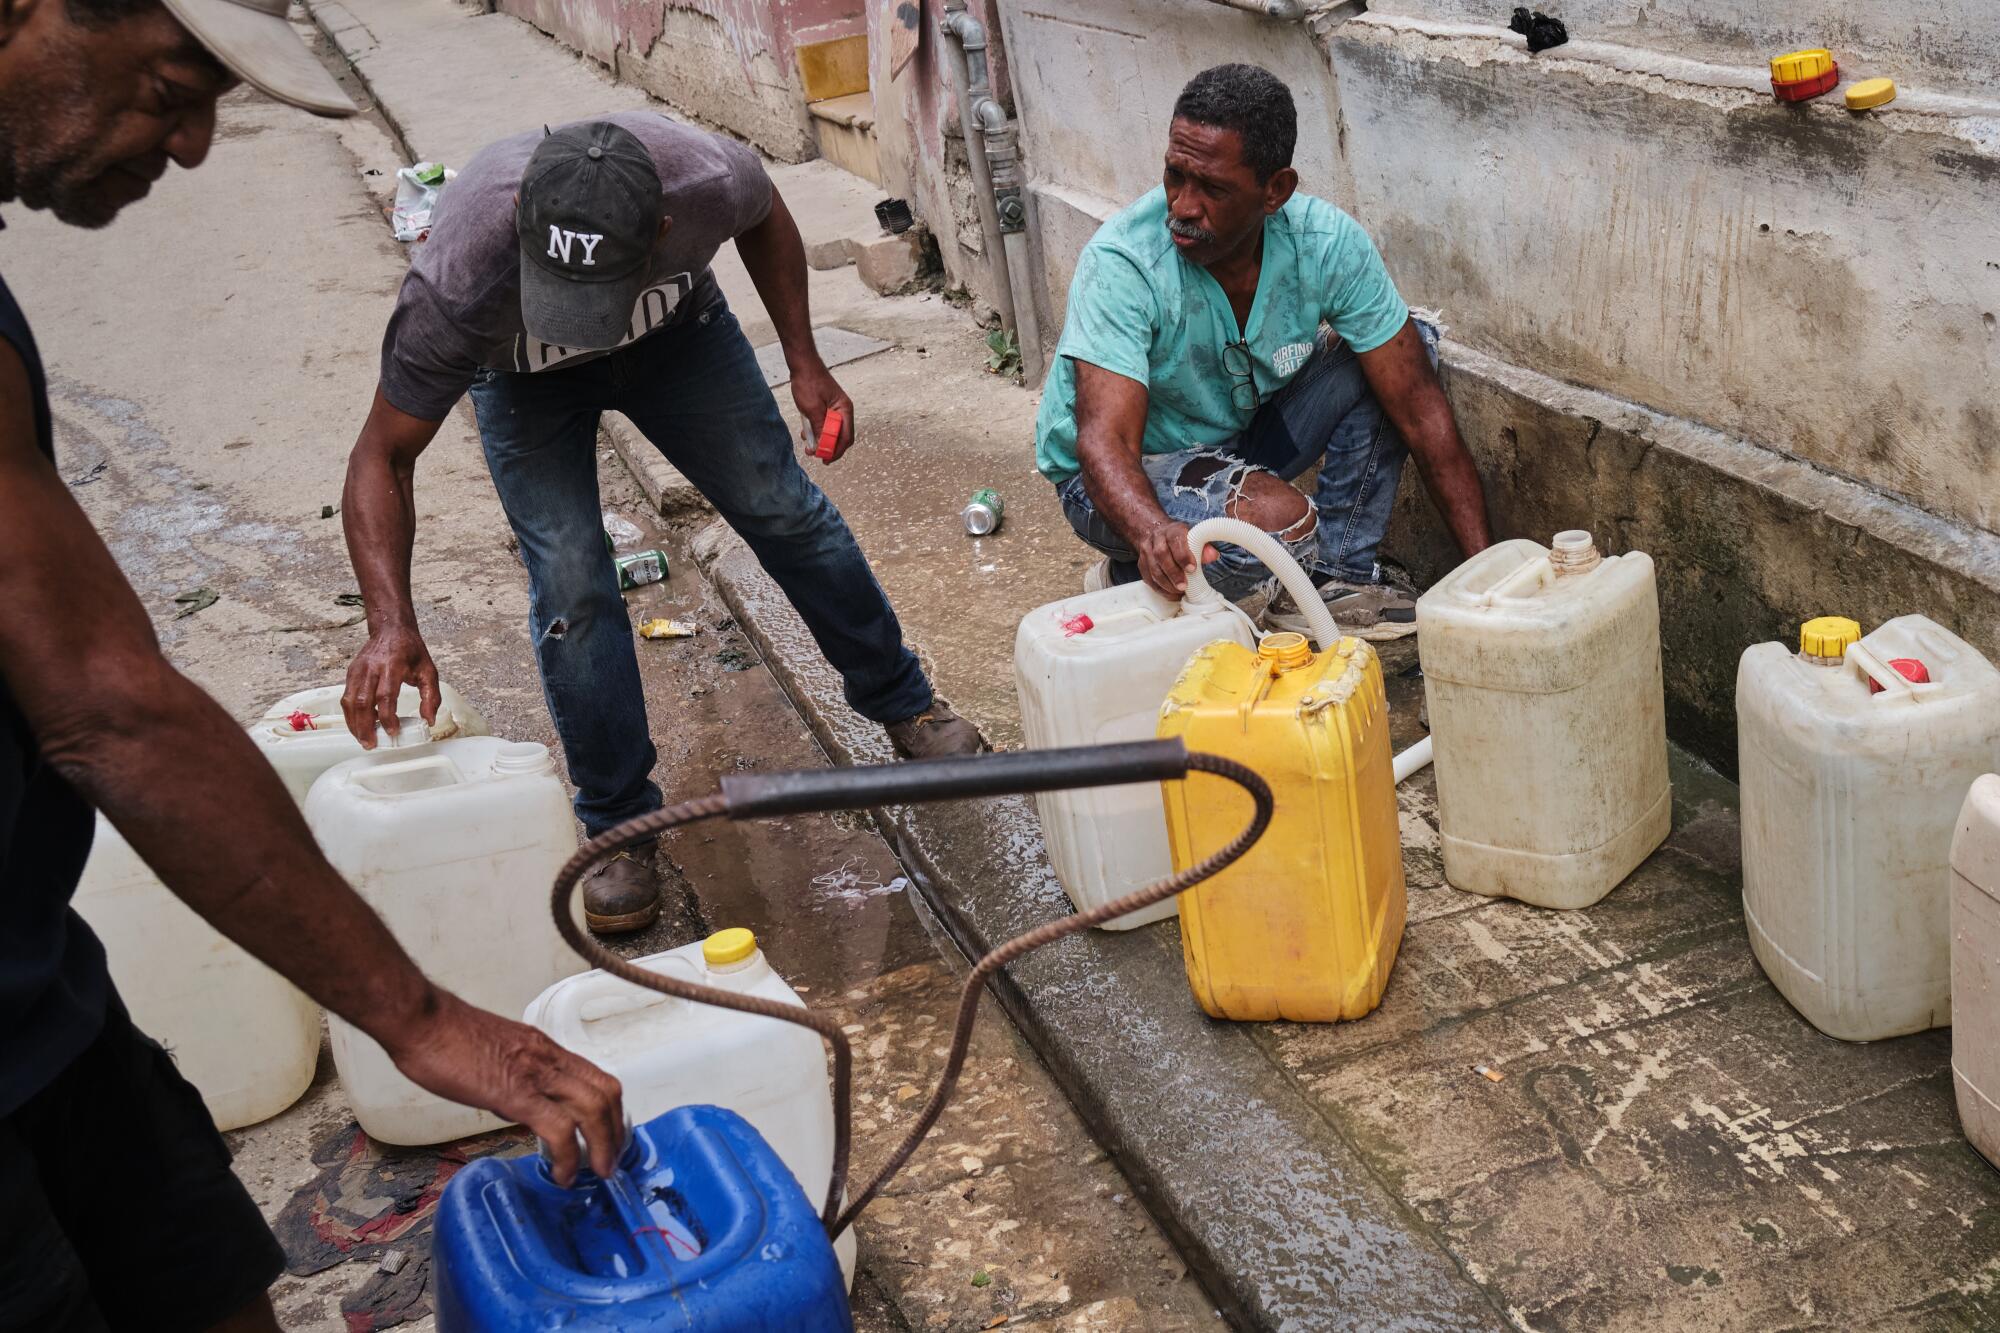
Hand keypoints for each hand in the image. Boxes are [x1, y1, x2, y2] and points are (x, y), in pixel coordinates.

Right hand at [342, 621, 439, 745]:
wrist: (391, 629)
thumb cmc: (411, 651)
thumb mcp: (429, 671)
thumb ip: (431, 697)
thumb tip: (429, 720)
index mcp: (393, 666)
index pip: (385, 695)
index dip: (387, 716)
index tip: (392, 732)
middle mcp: (372, 668)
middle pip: (363, 701)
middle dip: (365, 726)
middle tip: (371, 744)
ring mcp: (358, 670)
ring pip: (350, 701)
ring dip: (354, 723)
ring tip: (363, 739)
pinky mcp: (351, 673)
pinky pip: (347, 697)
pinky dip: (351, 714)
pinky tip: (359, 725)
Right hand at [382, 990, 624, 1184]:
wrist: (422, 1020)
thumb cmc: (446, 1035)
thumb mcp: (496, 1054)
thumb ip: (517, 1077)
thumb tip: (523, 1106)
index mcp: (545, 1049)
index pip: (597, 1077)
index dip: (610, 1110)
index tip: (608, 1136)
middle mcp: (549, 1058)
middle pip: (606, 1093)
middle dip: (616, 1132)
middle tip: (610, 1161)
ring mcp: (535, 1074)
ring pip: (593, 1107)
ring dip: (603, 1146)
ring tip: (598, 1172)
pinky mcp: (515, 1094)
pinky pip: (558, 1128)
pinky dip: (568, 1156)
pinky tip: (561, 1174)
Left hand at [790, 362, 853, 463]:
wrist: (802, 364)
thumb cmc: (809, 382)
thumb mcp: (812, 408)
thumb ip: (820, 428)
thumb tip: (823, 446)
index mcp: (845, 410)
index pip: (846, 437)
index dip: (836, 451)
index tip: (825, 459)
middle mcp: (843, 410)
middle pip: (841, 436)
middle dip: (829, 448)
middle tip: (816, 455)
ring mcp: (835, 409)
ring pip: (832, 431)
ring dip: (821, 440)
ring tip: (808, 446)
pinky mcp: (826, 407)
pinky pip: (825, 424)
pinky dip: (817, 431)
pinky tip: (806, 433)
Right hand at [1134, 520, 1219, 597]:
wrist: (1157, 533)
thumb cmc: (1179, 539)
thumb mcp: (1193, 537)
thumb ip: (1204, 547)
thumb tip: (1213, 556)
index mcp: (1172, 531)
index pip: (1175, 541)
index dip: (1183, 556)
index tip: (1192, 569)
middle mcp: (1157, 539)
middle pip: (1161, 555)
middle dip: (1173, 573)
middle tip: (1184, 586)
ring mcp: (1146, 551)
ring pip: (1153, 569)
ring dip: (1166, 584)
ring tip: (1178, 592)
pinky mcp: (1141, 563)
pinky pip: (1148, 578)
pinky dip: (1160, 589)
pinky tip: (1170, 594)